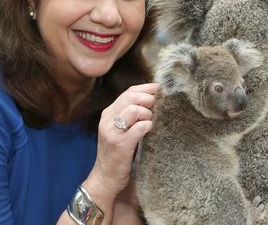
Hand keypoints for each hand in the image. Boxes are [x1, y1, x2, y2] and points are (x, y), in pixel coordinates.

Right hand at [87, 83, 157, 198]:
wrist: (106, 179)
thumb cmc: (119, 154)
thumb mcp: (121, 130)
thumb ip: (132, 115)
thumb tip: (155, 100)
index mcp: (109, 113)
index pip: (129, 91)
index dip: (147, 88)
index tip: (161, 90)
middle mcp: (108, 120)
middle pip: (132, 97)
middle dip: (150, 99)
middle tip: (159, 109)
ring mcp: (112, 132)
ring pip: (134, 109)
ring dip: (148, 114)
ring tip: (152, 123)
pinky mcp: (120, 145)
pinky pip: (138, 128)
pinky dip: (148, 127)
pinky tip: (150, 132)